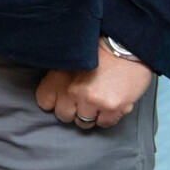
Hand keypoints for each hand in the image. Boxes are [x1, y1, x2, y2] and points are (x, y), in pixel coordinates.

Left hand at [34, 44, 153, 129]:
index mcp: (58, 77)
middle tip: (81, 101)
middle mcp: (72, 91)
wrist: (125, 46)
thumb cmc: (98, 50)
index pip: (44, 101)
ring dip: (89, 114)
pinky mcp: (113, 108)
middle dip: (72, 110)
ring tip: (96, 102)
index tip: (61, 98)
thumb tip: (56, 94)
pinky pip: (104, 123)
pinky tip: (109, 104)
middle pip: (63, 115)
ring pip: (83, 122)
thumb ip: (59, 77)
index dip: (54, 101)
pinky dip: (106, 117)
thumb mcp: (70, 59)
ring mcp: (92, 101)